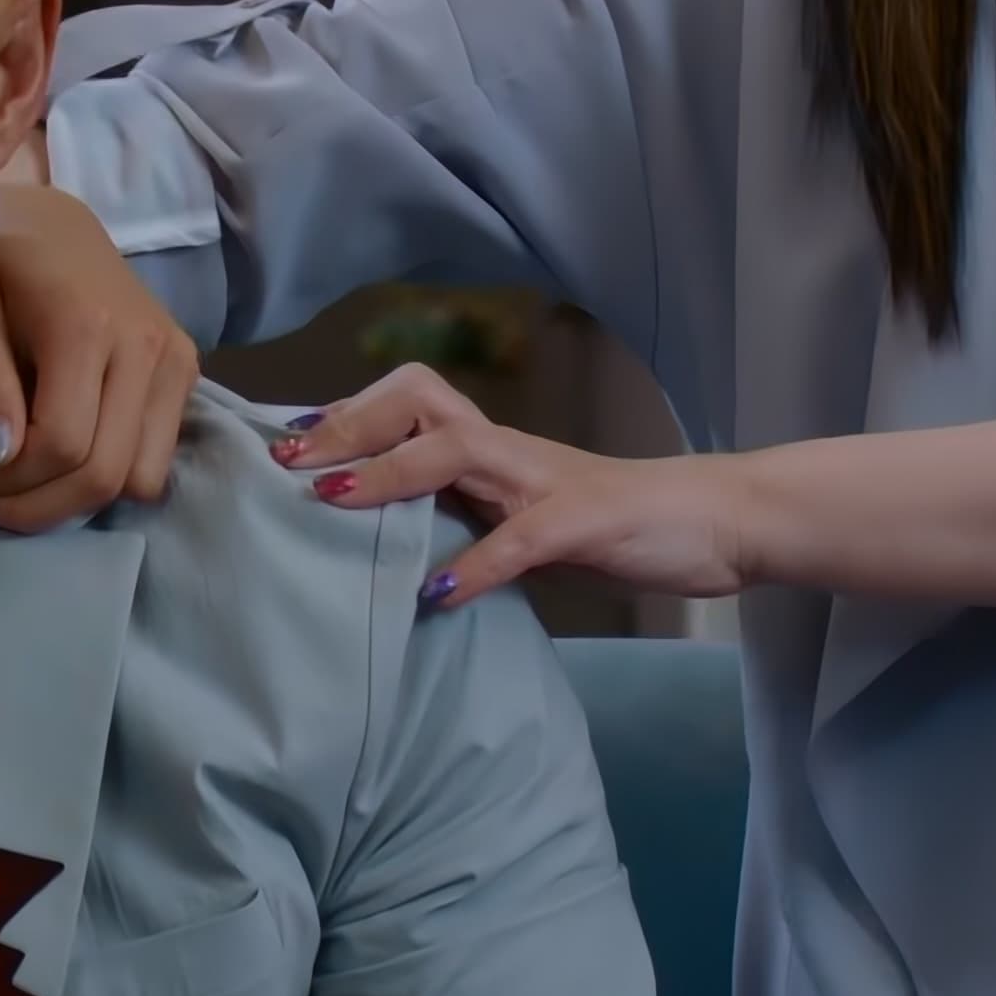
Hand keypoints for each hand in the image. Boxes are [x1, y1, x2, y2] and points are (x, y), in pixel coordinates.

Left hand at [0, 180, 202, 530]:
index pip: (62, 443)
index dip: (9, 485)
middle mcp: (144, 345)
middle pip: (104, 474)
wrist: (58, 229)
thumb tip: (1, 455)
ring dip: (79, 503)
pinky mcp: (187, 371)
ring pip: (141, 480)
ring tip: (27, 487)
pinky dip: (114, 480)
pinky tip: (67, 463)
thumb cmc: (0, 269)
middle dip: (39, 508)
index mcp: (84, 324)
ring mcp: (175, 359)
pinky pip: (157, 461)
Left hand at [275, 362, 760, 609]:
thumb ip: (466, 516)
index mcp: (493, 448)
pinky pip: (521, 539)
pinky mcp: (587, 523)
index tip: (284, 442)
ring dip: (391, 474)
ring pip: (457, 449)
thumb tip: (391, 538)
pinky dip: (474, 565)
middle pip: (420, 399)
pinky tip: (435, 597)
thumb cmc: (612, 523)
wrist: (711, 521)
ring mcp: (548, 481)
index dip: (345, 413)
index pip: (409, 402)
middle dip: (350, 422)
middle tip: (291, 460)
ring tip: (335, 501)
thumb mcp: (522, 518)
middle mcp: (511, 450)